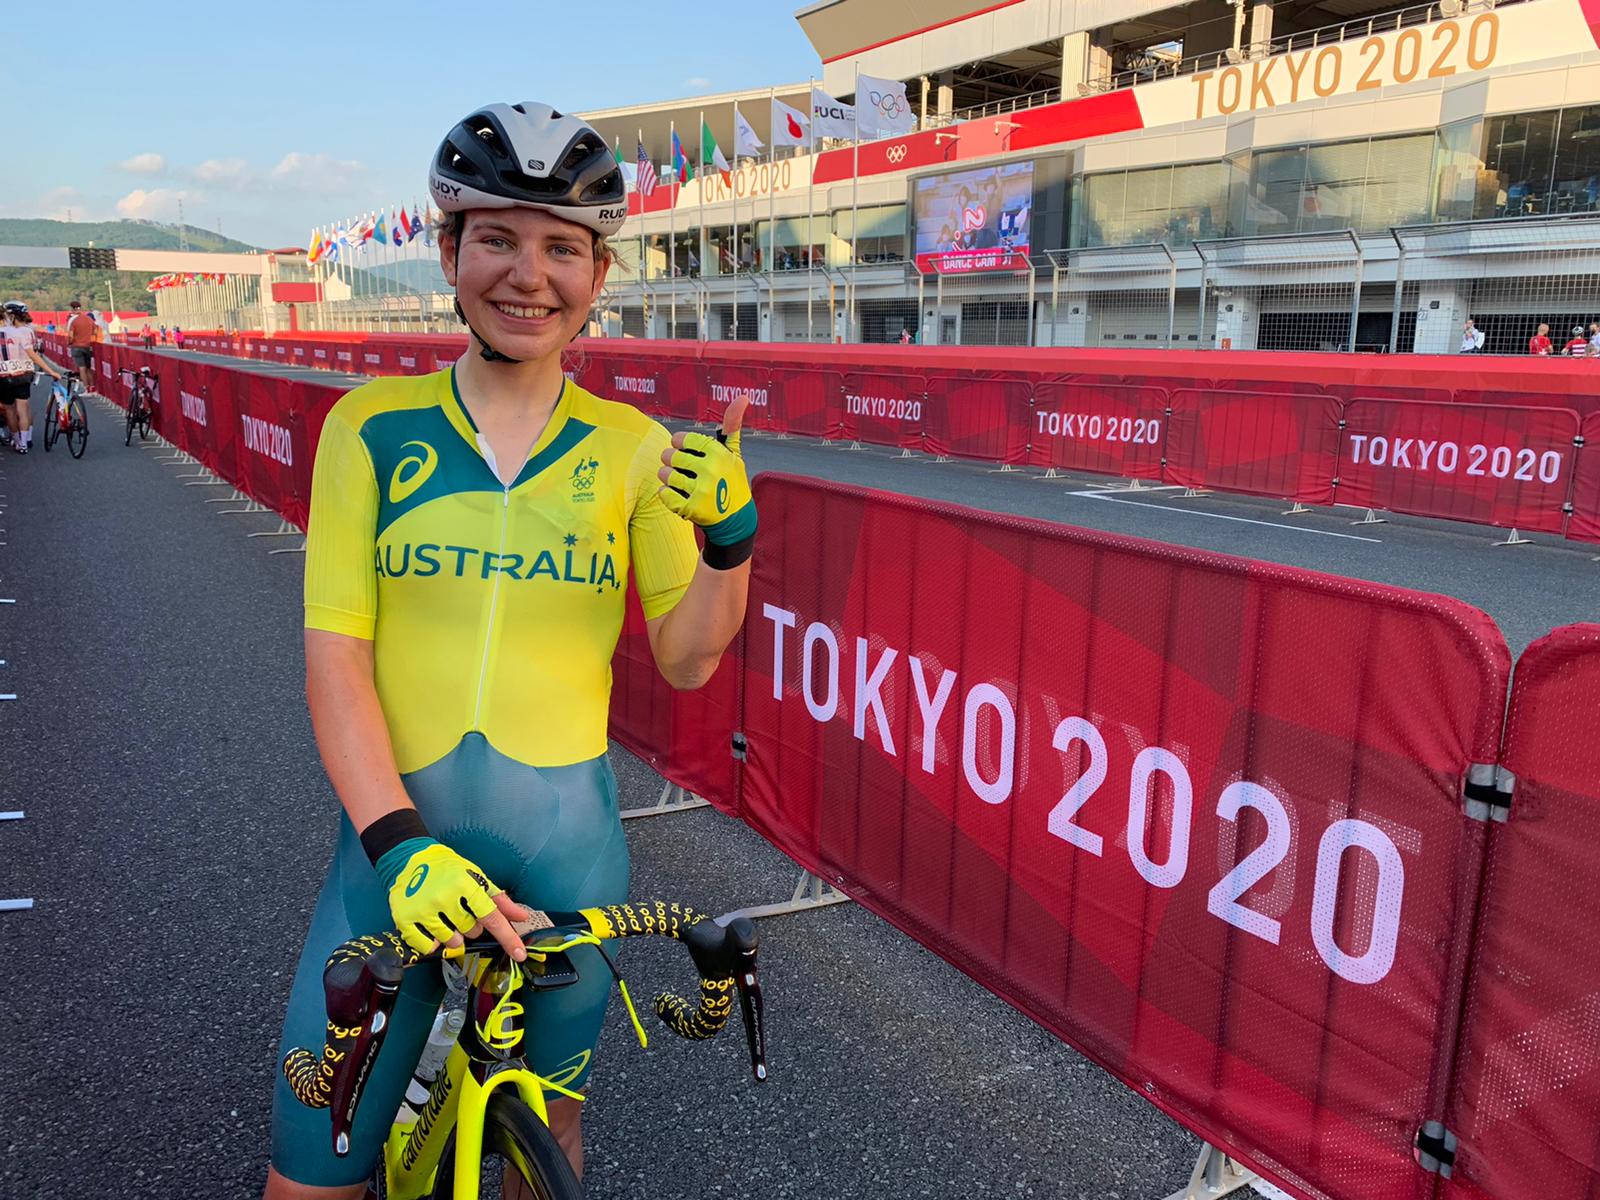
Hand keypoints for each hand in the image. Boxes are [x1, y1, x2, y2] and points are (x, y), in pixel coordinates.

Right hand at [385, 841, 529, 960]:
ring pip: (452, 942)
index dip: (507, 938)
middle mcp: (444, 897)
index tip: (519, 954)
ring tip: (446, 917)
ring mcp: (423, 909)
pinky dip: (433, 943)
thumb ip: (499, 900)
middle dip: (471, 927)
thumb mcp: (476, 878)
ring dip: (454, 936)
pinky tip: (432, 927)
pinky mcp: (405, 919)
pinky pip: (428, 947)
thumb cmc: (448, 869)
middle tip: (461, 911)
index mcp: (465, 884)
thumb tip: (521, 917)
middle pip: (471, 932)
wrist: (411, 859)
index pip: (492, 917)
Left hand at [657, 395, 756, 546]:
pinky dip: (666, 494)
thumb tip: (742, 396)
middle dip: (671, 461)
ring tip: (677, 481)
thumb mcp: (734, 454)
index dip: (679, 444)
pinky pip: (664, 494)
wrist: (736, 520)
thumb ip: (732, 425)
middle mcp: (711, 470)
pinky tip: (677, 495)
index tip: (683, 449)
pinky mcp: (692, 508)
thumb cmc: (732, 482)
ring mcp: (701, 490)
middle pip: (671, 456)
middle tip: (680, 468)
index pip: (683, 439)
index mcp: (719, 453)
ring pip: (665, 475)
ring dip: (667, 478)